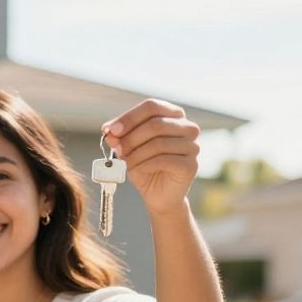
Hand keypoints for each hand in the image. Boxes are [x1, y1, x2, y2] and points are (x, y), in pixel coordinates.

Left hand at [102, 99, 200, 215]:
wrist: (158, 195)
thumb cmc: (145, 167)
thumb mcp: (128, 148)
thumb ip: (120, 137)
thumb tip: (109, 131)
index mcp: (173, 115)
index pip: (152, 106)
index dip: (129, 117)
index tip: (111, 130)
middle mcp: (187, 128)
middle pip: (155, 124)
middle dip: (130, 138)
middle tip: (117, 150)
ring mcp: (192, 146)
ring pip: (158, 143)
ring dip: (136, 154)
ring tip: (126, 163)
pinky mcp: (190, 165)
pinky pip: (164, 160)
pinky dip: (145, 165)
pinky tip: (138, 170)